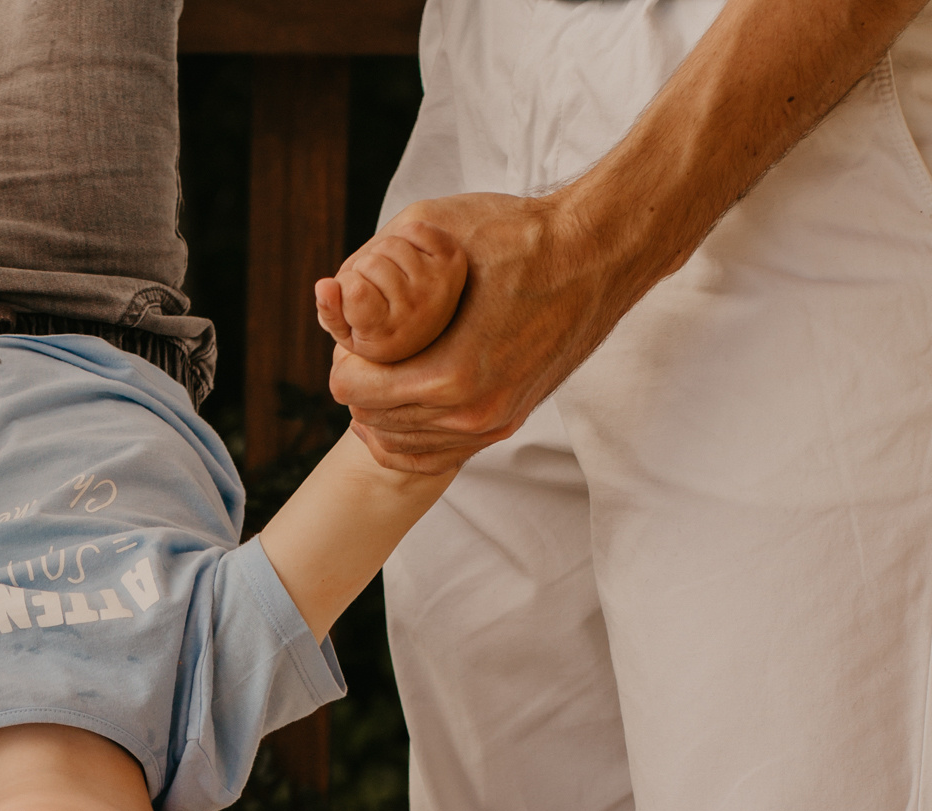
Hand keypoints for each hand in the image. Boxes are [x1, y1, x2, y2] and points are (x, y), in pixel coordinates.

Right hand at [314, 220, 465, 364]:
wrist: (433, 327)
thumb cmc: (382, 327)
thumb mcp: (349, 333)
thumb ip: (330, 312)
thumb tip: (323, 285)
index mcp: (388, 334)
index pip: (355, 291)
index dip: (344, 288)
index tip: (354, 298)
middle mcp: (418, 312)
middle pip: (370, 264)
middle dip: (363, 270)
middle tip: (376, 288)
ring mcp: (438, 284)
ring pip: (390, 245)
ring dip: (383, 253)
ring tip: (392, 274)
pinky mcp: (453, 260)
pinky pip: (415, 230)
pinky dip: (406, 236)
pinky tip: (411, 259)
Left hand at [327, 192, 640, 474]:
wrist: (599, 254)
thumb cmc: (522, 236)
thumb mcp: (438, 233)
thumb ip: (375, 264)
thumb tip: (331, 292)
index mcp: (451, 374)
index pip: (352, 387)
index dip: (343, 356)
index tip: (354, 332)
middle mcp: (471, 413)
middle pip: (371, 417)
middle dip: (360, 382)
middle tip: (366, 348)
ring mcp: (492, 424)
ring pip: (399, 442)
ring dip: (381, 409)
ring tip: (382, 371)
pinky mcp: (507, 422)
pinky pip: (436, 456)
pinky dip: (409, 435)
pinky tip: (401, 406)